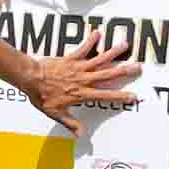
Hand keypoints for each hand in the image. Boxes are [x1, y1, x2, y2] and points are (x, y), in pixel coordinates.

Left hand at [18, 34, 141, 135]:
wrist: (30, 79)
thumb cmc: (41, 96)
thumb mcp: (56, 113)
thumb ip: (71, 123)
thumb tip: (81, 135)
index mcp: (81, 94)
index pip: (105, 96)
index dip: (121, 96)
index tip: (133, 95)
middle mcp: (83, 80)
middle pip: (107, 75)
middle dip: (124, 71)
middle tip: (138, 67)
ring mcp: (77, 68)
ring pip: (99, 59)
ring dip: (113, 52)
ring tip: (125, 45)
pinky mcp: (70, 59)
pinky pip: (82, 49)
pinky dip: (90, 41)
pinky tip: (97, 33)